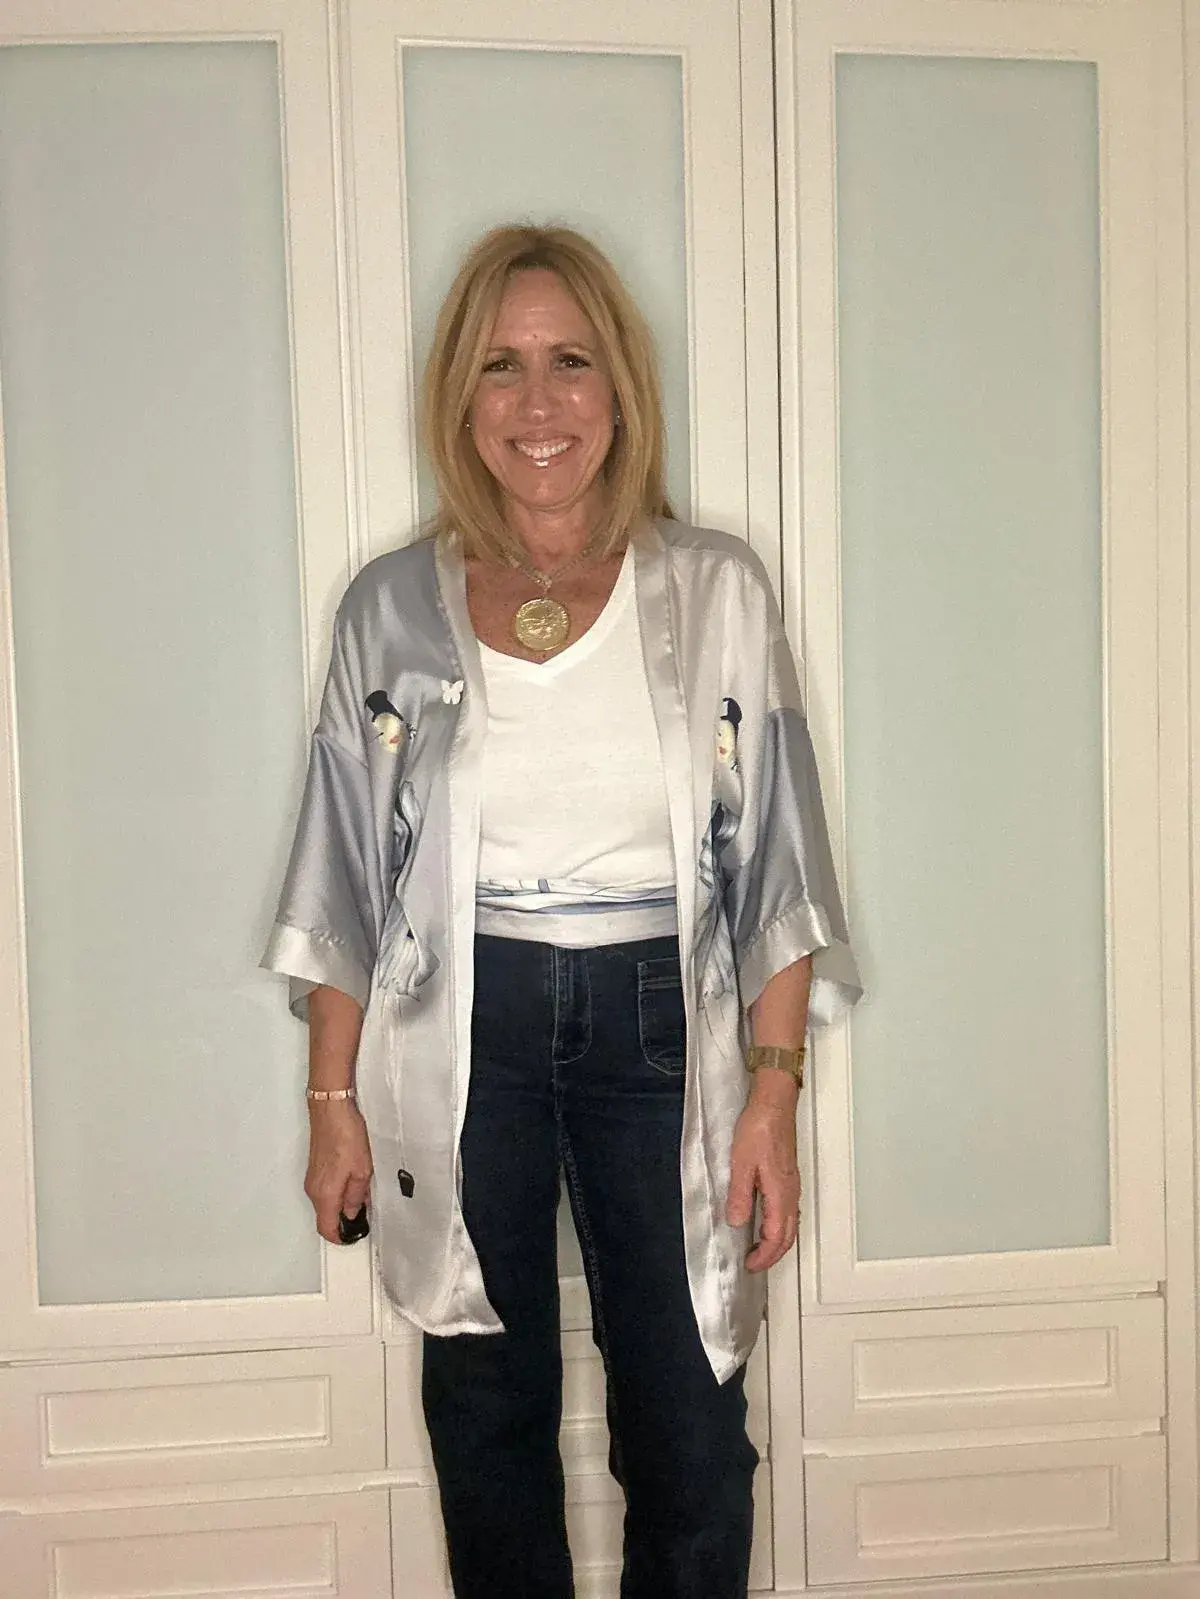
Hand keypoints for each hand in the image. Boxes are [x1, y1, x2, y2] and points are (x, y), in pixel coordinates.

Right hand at [304, 1099, 373, 1243]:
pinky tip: (354, 1180)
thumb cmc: (347, 1136)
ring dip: (342, 1204)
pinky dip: (338, 1192)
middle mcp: (313, 1190)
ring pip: (326, 1203)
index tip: (355, 1235)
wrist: (331, 1109)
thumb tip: (352, 1212)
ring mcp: (312, 1179)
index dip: (341, 1237)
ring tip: (363, 1193)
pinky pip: (325, 1190)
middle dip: (344, 1220)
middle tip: (366, 1213)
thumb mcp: (362, 1170)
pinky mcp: (315, 1168)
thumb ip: (357, 1196)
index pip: (327, 1229)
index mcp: (325, 1194)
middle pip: (326, 1217)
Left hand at [725, 1069, 800, 1272]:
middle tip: (754, 1264)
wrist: (774, 1104)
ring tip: (760, 1249)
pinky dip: (780, 1227)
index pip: (776, 1237)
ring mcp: (792, 1185)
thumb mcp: (742, 1163)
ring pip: (791, 1225)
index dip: (763, 1256)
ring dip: (778, 1242)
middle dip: (773, 1255)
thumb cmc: (759, 1128)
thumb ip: (740, 1195)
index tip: (748, 1265)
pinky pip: (789, 1211)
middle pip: (788, 1236)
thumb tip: (737, 1222)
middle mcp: (790, 1193)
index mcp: (780, 1193)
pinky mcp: (788, 1176)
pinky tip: (768, 1222)